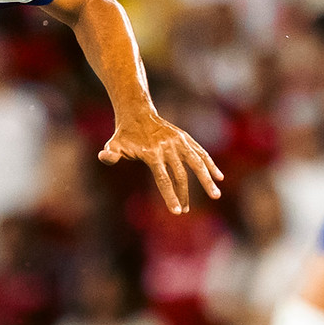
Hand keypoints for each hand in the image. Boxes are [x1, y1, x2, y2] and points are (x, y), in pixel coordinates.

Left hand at [100, 113, 223, 214]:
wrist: (137, 113)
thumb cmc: (124, 135)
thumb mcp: (114, 144)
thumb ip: (110, 154)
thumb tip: (104, 157)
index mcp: (152, 152)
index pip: (163, 178)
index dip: (170, 195)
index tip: (177, 211)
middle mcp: (168, 147)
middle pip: (181, 175)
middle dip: (184, 195)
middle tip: (186, 211)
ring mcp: (179, 142)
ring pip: (197, 163)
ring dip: (207, 179)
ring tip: (216, 195)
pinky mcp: (186, 139)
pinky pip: (200, 153)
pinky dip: (210, 165)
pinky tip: (219, 177)